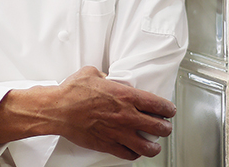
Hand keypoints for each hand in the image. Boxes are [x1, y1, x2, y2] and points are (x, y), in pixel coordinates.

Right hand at [0, 66, 174, 159]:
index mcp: (125, 95)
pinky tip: (134, 151)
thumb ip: (105, 75)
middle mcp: (126, 115)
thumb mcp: (91, 72)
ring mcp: (118, 132)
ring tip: (154, 145)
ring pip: (147, 146)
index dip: (168, 109)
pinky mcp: (108, 145)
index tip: (169, 110)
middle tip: (165, 127)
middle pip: (158, 127)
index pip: (157, 104)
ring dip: (154, 146)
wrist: (58, 109)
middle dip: (165, 128)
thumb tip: (107, 78)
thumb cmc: (72, 91)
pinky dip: (134, 154)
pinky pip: (128, 154)